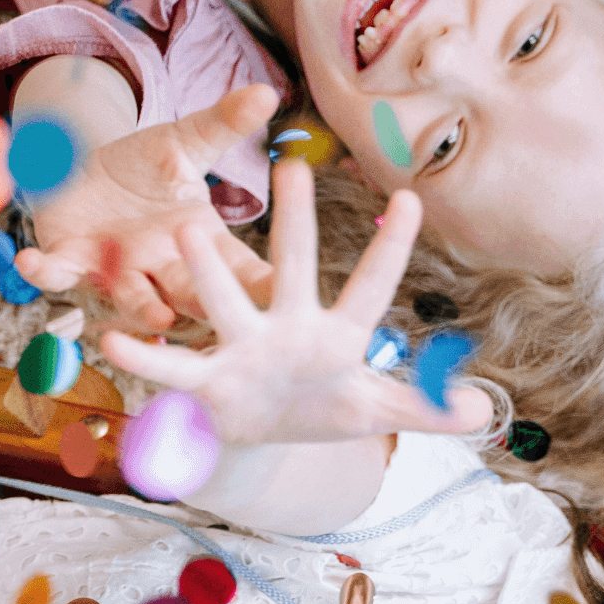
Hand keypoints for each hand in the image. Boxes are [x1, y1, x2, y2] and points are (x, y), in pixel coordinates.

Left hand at [14, 85, 278, 333]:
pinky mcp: (71, 260)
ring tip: (160, 316)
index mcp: (203, 240)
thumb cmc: (143, 165)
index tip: (288, 292)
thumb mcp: (185, 142)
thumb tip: (267, 93)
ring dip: (145, 307)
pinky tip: (34, 261)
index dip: (263, 283)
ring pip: (135, 297)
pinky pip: (58, 273)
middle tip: (230, 314)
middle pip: (195, 292)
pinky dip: (46, 271)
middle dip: (210, 303)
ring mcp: (118, 269)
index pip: (241, 268)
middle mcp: (165, 265)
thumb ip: (224, 124)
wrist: (83, 170)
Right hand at [100, 159, 491, 444]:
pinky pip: (171, 368)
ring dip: (207, 270)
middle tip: (291, 168)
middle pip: (290, 267)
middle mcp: (285, 324)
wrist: (262, 435)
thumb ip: (429, 409)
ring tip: (190, 227)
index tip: (413, 199)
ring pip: (221, 301)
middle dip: (292, 224)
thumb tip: (487, 413)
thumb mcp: (377, 412)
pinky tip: (116, 339)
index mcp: (336, 332)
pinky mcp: (203, 384)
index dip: (392, 249)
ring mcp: (240, 347)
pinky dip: (145, 357)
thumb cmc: (320, 407)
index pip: (371, 286)